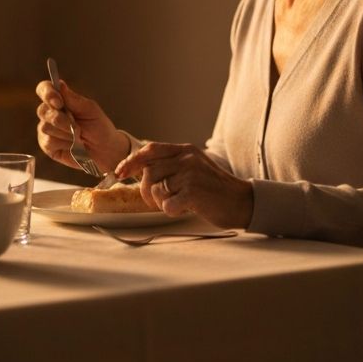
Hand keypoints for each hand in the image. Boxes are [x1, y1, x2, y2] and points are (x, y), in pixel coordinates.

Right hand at [35, 79, 129, 172]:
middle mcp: (49, 113)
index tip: (59, 102)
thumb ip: (73, 99)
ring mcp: (46, 129)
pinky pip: (48, 142)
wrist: (104, 150)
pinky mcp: (46, 145)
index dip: (47, 93)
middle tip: (78, 127)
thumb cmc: (98, 126)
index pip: (44, 89)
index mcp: (59, 100)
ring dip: (66, 133)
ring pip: (45, 127)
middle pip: (42, 110)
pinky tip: (73, 146)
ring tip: (79, 137)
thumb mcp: (90, 110)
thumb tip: (60, 84)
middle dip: (62, 119)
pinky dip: (64, 144)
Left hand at [115, 141, 252, 226]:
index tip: (119, 172)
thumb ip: (171, 164)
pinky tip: (185, 209)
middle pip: (149, 172)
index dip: (131, 161)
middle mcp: (187, 158)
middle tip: (156, 201)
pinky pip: (167, 205)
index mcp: (185, 150)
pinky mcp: (194, 193)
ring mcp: (191, 174)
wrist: (243, 202)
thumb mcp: (194, 167)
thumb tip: (141, 169)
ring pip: (156, 190)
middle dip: (146, 190)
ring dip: (161, 202)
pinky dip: (171, 211)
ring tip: (178, 203)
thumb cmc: (214, 189)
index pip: (150, 150)